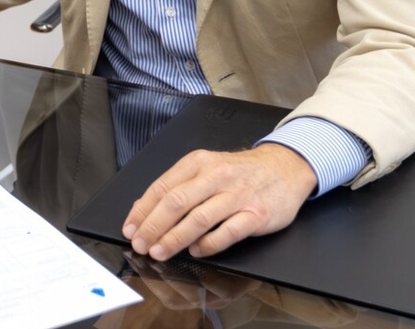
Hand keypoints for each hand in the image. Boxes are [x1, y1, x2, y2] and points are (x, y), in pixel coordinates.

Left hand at [123, 143, 316, 259]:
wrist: (285, 167)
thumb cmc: (240, 172)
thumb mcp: (206, 167)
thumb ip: (177, 185)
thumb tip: (142, 208)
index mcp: (199, 162)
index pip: (163, 187)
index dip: (143, 210)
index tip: (130, 228)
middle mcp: (216, 176)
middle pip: (177, 202)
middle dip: (153, 226)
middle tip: (141, 245)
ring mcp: (237, 195)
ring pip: (199, 218)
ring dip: (175, 238)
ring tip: (160, 252)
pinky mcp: (256, 214)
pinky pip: (228, 232)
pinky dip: (209, 244)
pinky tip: (197, 251)